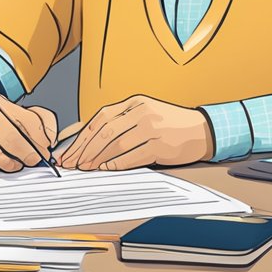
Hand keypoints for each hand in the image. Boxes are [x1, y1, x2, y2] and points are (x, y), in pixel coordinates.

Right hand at [0, 88, 56, 172]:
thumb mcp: (11, 109)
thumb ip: (37, 119)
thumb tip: (49, 139)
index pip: (21, 119)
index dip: (37, 139)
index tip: (44, 150)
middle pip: (6, 138)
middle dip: (25, 153)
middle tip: (32, 161)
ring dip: (7, 163)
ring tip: (14, 163)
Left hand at [55, 95, 213, 170]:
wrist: (202, 130)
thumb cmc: (170, 124)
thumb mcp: (145, 113)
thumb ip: (121, 121)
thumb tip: (88, 139)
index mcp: (134, 102)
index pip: (100, 118)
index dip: (82, 136)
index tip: (69, 150)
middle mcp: (141, 112)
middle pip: (104, 132)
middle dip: (84, 149)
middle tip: (72, 163)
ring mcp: (152, 128)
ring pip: (115, 145)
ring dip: (97, 159)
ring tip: (86, 167)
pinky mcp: (160, 145)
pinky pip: (132, 157)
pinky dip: (117, 164)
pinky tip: (107, 169)